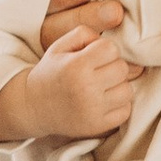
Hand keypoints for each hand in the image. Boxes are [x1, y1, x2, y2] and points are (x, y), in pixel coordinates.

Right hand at [0, 0, 142, 145]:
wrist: (33, 106)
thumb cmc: (51, 72)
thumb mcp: (60, 45)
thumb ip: (86, 34)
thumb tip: (116, 46)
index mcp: (76, 66)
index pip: (111, 49)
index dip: (104, 50)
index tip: (93, 56)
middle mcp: (86, 89)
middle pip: (122, 69)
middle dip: (112, 67)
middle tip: (97, 71)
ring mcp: (94, 110)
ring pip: (127, 91)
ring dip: (118, 86)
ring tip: (101, 86)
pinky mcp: (98, 126)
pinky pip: (125, 111)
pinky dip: (118, 105)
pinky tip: (103, 101)